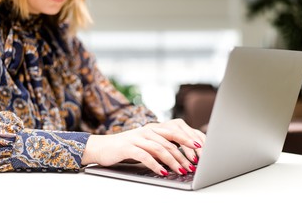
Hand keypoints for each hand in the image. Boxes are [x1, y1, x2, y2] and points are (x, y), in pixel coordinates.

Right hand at [81, 119, 205, 175]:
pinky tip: (162, 172)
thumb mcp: (145, 144)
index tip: (199, 150)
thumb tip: (179, 157)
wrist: (102, 146)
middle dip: (184, 154)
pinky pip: (145, 156)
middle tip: (193, 165)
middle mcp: (146, 131)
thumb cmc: (126, 147)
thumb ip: (159, 146)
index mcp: (153, 129)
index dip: (187, 139)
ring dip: (173, 161)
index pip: (174, 131)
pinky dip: (155, 165)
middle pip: (170, 141)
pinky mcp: (128, 147)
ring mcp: (137, 138)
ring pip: (160, 149)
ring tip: (182, 171)